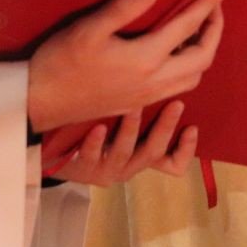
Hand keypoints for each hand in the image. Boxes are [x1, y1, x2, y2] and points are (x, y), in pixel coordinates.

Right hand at [28, 0, 232, 132]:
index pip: (190, 26)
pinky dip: (188, 66)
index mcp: (147, 59)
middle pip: (203, 56)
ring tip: (199, 29)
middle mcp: (156, 80)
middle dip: (215, 29)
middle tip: (214, 7)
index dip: (211, 3)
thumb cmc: (61, 63)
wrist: (39, 103)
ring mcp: (149, 95)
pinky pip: (178, 85)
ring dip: (204, 51)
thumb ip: (123, 8)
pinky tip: (176, 54)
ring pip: (194, 76)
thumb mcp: (89, 29)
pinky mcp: (139, 102)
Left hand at [49, 100, 198, 185]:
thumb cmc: (97, 129)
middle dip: (166, 127)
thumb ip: (145, 109)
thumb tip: (170, 77)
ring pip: (124, 153)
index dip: (186, 150)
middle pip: (153, 152)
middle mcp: (128, 166)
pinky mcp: (81, 169)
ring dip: (131, 129)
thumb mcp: (124, 126)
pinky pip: (90, 156)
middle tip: (176, 103)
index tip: (192, 127)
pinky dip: (95, 142)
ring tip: (134, 107)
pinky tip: (98, 127)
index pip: (173, 164)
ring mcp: (105, 169)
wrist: (55, 148)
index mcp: (142, 157)